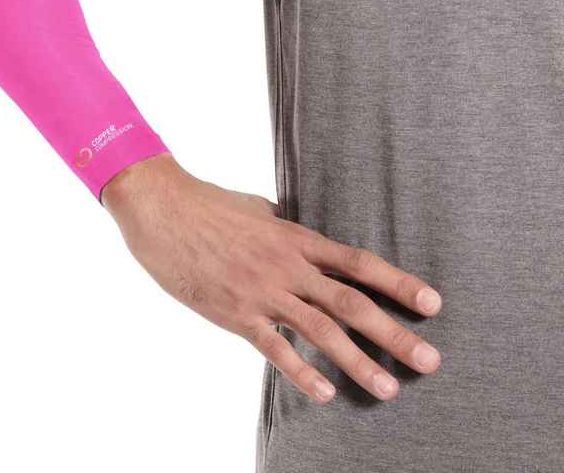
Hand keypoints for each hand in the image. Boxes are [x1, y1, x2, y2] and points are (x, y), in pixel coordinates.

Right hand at [101, 152, 442, 403]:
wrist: (162, 208)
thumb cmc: (207, 203)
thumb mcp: (256, 207)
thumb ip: (283, 226)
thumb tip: (298, 231)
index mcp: (294, 237)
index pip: (357, 262)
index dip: (398, 282)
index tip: (433, 303)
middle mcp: (286, 265)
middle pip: (351, 303)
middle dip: (395, 334)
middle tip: (431, 361)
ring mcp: (262, 290)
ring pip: (321, 331)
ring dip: (359, 362)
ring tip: (390, 389)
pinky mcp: (235, 312)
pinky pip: (275, 348)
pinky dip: (303, 372)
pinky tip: (326, 392)